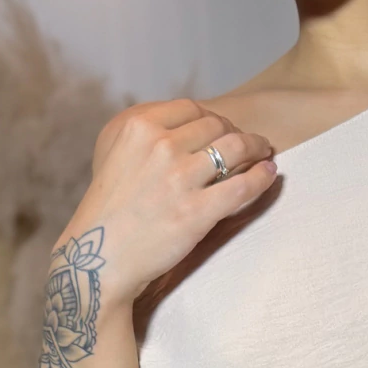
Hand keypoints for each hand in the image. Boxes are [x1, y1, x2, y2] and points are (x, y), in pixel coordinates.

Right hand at [54, 98, 277, 310]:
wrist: (99, 259)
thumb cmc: (107, 212)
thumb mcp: (114, 156)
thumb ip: (145, 137)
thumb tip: (183, 127)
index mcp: (137, 127)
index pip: (190, 109)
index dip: (212, 117)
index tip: (221, 127)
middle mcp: (159, 146)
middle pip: (216, 126)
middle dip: (236, 132)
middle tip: (247, 143)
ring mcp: (180, 178)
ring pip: (234, 148)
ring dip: (256, 147)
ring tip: (264, 152)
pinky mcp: (197, 211)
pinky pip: (243, 186)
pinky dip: (262, 177)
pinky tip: (269, 173)